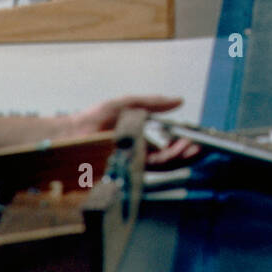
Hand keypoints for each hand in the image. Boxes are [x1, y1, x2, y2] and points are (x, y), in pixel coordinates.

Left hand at [62, 95, 198, 167]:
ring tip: (189, 148)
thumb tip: (178, 101)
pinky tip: (172, 154)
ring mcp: (134, 162)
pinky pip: (149, 170)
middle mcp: (140, 152)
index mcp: (142, 137)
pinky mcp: (127, 171)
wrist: (74, 133)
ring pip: (163, 165)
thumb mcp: (129, 103)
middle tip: (196, 146)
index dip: (183, 141)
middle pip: (169, 157)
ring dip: (179, 157)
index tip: (194, 137)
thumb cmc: (97, 117)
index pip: (168, 143)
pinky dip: (163, 163)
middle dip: (186, 152)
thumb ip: (154, 103)